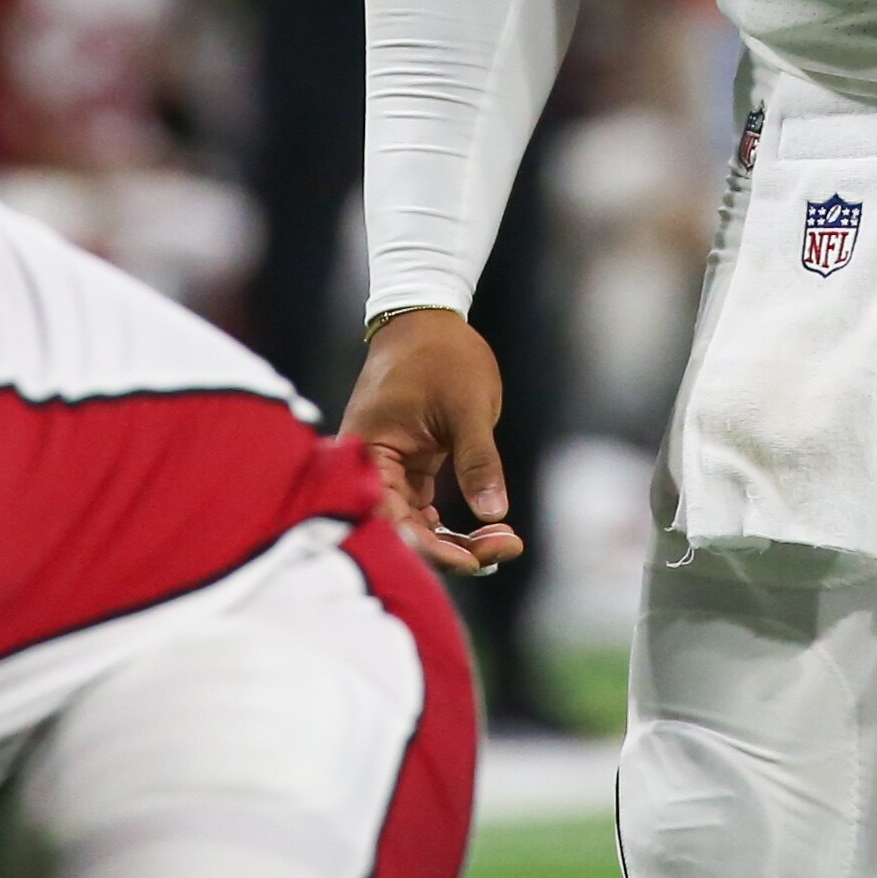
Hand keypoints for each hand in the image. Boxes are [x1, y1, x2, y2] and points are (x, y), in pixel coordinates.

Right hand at [344, 307, 524, 575]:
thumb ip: (477, 461)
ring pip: (417, 524)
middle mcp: (371, 468)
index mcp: (370, 452)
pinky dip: (453, 523)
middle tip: (506, 548)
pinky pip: (424, 508)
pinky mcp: (408, 466)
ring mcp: (389, 468)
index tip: (476, 561)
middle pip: (404, 530)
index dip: (432, 550)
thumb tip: (494, 514)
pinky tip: (489, 531)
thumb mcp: (468, 406)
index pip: (392, 520)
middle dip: (454, 549)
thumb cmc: (442, 355)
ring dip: (457, 539)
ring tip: (506, 541)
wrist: (429, 316)